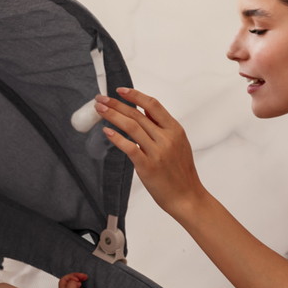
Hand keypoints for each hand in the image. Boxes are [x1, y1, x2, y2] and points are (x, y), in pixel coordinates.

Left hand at [58, 272, 88, 287]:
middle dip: (76, 279)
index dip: (72, 276)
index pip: (64, 280)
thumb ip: (72, 282)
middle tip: (83, 277)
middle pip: (69, 283)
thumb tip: (75, 281)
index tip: (80, 276)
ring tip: (83, 285)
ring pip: (74, 287)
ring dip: (79, 284)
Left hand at [95, 88, 204, 219]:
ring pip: (131, 127)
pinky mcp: (147, 167)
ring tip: (100, 110)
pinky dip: (117, 138)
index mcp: (175, 130)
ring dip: (113, 116)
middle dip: (116, 104)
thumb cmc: (181, 173)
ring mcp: (157, 152)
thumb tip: (143, 113)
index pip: (153, 105)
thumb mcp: (179, 145)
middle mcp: (166, 138)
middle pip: (137, 114)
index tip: (120, 90)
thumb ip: (162, 129)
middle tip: (101, 99)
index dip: (135, 95)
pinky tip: (107, 132)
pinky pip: (129, 148)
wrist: (187, 197)